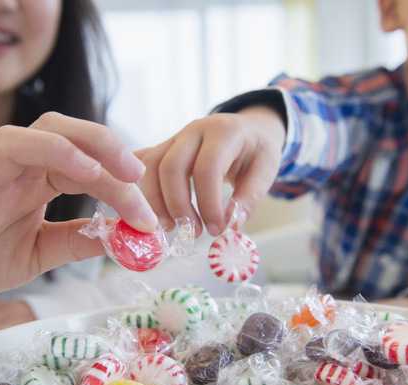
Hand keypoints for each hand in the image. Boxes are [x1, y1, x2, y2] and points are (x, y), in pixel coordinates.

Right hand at [0, 112, 157, 328]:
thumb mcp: (43, 251)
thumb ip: (78, 240)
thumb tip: (126, 237)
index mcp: (39, 180)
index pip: (87, 164)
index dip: (121, 182)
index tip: (150, 215)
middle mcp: (13, 170)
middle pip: (57, 132)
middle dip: (100, 145)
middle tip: (133, 173)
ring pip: (12, 142)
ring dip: (54, 148)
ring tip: (88, 170)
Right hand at [136, 106, 285, 235]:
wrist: (247, 130)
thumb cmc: (256, 151)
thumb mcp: (267, 170)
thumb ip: (250, 197)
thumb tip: (232, 224)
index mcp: (223, 132)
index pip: (207, 168)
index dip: (208, 203)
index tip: (216, 229)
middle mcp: (194, 130)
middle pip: (171, 166)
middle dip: (178, 205)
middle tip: (193, 232)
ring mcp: (175, 138)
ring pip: (151, 167)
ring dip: (156, 202)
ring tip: (172, 227)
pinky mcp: (163, 148)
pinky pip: (143, 166)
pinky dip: (141, 189)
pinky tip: (147, 211)